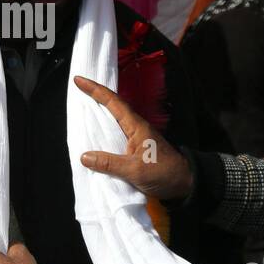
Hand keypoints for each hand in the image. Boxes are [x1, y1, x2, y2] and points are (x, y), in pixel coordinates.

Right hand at [73, 75, 193, 200]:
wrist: (185, 183)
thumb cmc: (164, 172)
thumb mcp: (135, 170)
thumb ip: (109, 163)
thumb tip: (84, 156)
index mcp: (136, 126)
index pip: (113, 102)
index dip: (95, 90)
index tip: (79, 80)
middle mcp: (135, 128)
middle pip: (113, 107)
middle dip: (95, 97)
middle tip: (77, 90)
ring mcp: (136, 138)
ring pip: (114, 121)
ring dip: (99, 114)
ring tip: (81, 111)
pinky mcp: (136, 148)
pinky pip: (116, 135)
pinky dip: (104, 132)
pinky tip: (95, 138)